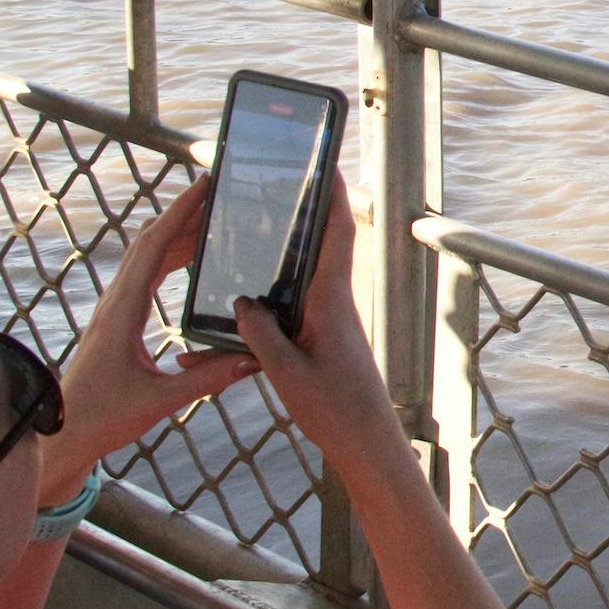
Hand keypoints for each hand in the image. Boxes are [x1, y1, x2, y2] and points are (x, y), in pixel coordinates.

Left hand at [40, 176, 258, 504]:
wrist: (62, 437)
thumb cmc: (102, 418)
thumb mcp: (159, 401)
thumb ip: (207, 379)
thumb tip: (253, 360)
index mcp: (123, 311)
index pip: (153, 248)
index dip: (180, 212)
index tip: (204, 185)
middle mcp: (116, 302)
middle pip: (150, 242)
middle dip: (183, 213)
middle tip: (218, 192)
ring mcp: (114, 310)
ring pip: (146, 256)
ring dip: (177, 233)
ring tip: (212, 218)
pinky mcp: (118, 320)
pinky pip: (145, 275)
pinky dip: (170, 256)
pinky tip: (190, 258)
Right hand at [228, 173, 401, 468]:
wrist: (365, 442)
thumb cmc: (333, 410)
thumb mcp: (286, 373)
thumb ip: (261, 336)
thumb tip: (243, 302)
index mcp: (331, 303)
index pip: (336, 238)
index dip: (334, 201)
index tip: (328, 166)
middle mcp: (335, 304)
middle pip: (324, 247)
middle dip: (309, 214)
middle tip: (285, 184)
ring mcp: (332, 321)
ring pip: (312, 274)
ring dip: (294, 251)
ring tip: (264, 228)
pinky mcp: (326, 338)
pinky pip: (303, 302)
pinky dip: (284, 290)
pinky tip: (256, 296)